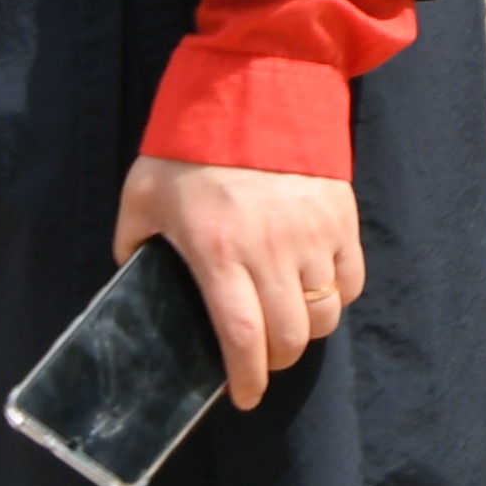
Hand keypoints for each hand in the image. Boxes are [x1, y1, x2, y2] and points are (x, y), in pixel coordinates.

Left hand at [113, 155, 363, 411]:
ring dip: (308, 330)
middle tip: (261, 363)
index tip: (243, 398)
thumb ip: (133, 242)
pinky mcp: (342, 216)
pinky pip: (353, 277)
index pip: (242, 337)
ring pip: (326, 311)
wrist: (255, 87)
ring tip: (290, 327)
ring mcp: (314, 233)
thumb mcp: (142, 196)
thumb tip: (133, 274)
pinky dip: (339, 295)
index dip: (246, 378)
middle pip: (291, 335)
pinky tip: (317, 291)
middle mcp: (272, 250)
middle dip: (276, 362)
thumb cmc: (191, 146)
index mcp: (219, 254)